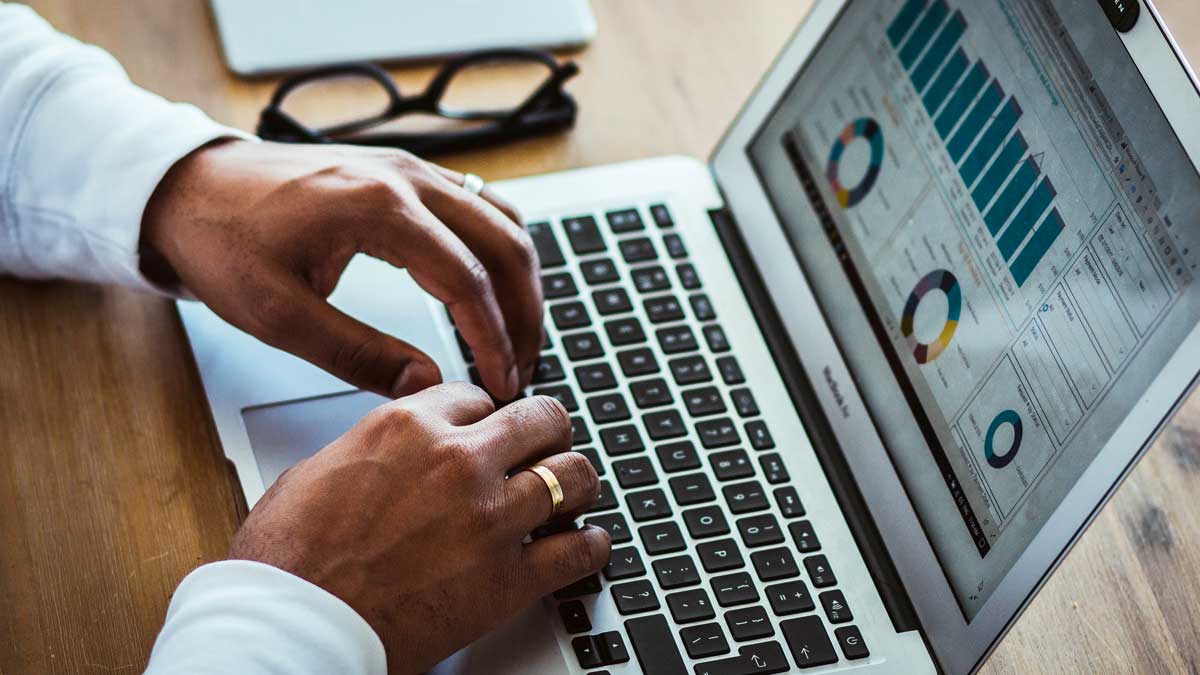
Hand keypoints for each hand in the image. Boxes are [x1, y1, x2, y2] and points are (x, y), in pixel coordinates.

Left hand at [141, 140, 541, 399]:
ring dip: (521, 280)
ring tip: (518, 336)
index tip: (503, 383)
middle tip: (521, 370)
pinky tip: (498, 286)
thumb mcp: (278, 314)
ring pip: (502, 220)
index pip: (467, 279)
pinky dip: (501, 248)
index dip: (494, 339)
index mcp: (378, 208)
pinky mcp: (405, 172)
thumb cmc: (222, 241)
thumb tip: (427, 384)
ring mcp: (410, 168)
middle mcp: (406, 177)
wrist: (187, 186)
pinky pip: (480, 204)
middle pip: (504, 245)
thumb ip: (358, 353)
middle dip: (525, 314)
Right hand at [228, 383, 609, 673]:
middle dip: (547, 433)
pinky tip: (586, 545)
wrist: (292, 626)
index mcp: (407, 427)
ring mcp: (490, 518)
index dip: (487, 417)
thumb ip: (376, 449)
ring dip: (577, 484)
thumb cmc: (291, 559)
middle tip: (546, 449)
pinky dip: (591, 547)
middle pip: (542, 419)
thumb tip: (395, 452)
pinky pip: (580, 551)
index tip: (490, 432)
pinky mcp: (507, 579)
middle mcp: (457, 461)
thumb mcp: (321, 469)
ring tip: (573, 495)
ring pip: (574, 475)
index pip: (477, 397)